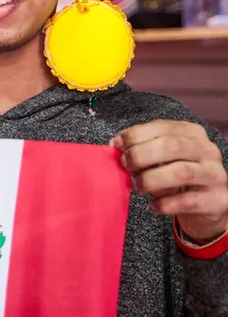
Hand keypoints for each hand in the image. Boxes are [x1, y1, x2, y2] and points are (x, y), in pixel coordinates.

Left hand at [111, 119, 227, 241]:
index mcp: (191, 133)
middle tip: (126, 166)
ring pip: (181, 172)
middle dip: (141, 155)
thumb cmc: (177, 176)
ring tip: (137, 186)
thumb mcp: (161, 158)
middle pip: (172, 146)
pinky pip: (189, 201)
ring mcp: (215, 175)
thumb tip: (115, 145)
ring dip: (152, 179)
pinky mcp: (218, 200)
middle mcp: (207, 151)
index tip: (116, 145)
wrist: (207, 204)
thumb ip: (142, 149)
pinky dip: (166, 204)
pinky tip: (154, 206)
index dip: (135, 135)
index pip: (162, 127)